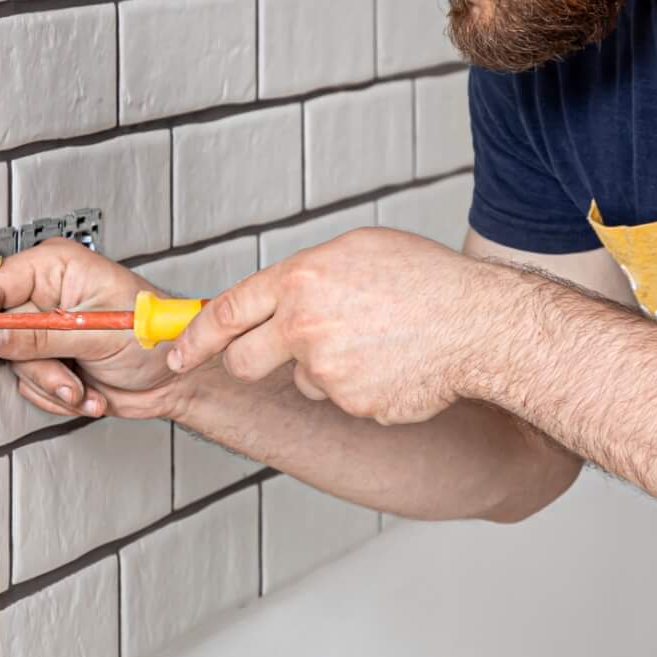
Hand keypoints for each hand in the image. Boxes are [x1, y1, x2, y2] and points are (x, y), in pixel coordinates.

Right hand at [0, 240, 189, 420]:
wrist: (177, 380)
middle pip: (2, 331)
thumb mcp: (98, 335)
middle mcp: (48, 296)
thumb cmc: (156, 338)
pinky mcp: (51, 361)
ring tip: (85, 384)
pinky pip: (30, 386)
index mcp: (58, 268)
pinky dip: (58, 396)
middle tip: (68, 373)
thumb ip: (42, 336)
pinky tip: (87, 389)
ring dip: (53, 385)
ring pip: (16, 364)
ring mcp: (48, 331)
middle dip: (38, 364)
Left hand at [164, 228, 498, 424]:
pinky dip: (361, 388)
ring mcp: (327, 371)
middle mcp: (304, 326)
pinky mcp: (352, 405)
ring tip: (375, 344)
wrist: (479, 325)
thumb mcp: (356, 251)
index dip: (195, 338)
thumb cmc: (427, 281)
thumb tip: (274, 295)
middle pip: (244, 360)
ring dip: (326, 370)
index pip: (225, 312)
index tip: (177, 353)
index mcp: (300, 280)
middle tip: (278, 354)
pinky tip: (393, 365)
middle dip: (249, 361)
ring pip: (304, 381)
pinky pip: (341, 400)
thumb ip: (306, 275)